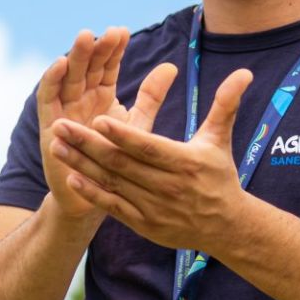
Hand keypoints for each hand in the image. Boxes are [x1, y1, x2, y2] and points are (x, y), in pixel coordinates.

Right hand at [36, 28, 177, 219]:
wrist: (97, 198)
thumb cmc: (119, 161)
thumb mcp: (138, 124)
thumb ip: (151, 96)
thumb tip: (171, 66)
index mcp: (102, 96)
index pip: (108, 66)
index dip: (114, 50)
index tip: (123, 32)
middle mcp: (81, 99)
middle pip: (87, 67)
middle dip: (96, 48)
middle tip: (108, 32)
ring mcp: (64, 110)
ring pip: (68, 77)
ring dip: (75, 57)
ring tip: (86, 37)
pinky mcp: (49, 126)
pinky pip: (47, 98)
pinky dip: (52, 80)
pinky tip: (60, 63)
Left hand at [49, 68, 254, 250]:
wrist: (226, 226)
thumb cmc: (220, 176)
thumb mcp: (221, 139)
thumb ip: (226, 104)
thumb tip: (244, 72)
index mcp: (185, 163)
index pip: (149, 147)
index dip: (123, 134)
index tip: (97, 118)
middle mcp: (167, 187)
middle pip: (122, 163)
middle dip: (88, 144)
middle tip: (60, 126)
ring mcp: (153, 208)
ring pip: (111, 183)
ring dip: (81, 164)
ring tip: (55, 145)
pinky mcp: (143, 223)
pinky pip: (112, 207)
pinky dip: (91, 193)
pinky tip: (70, 176)